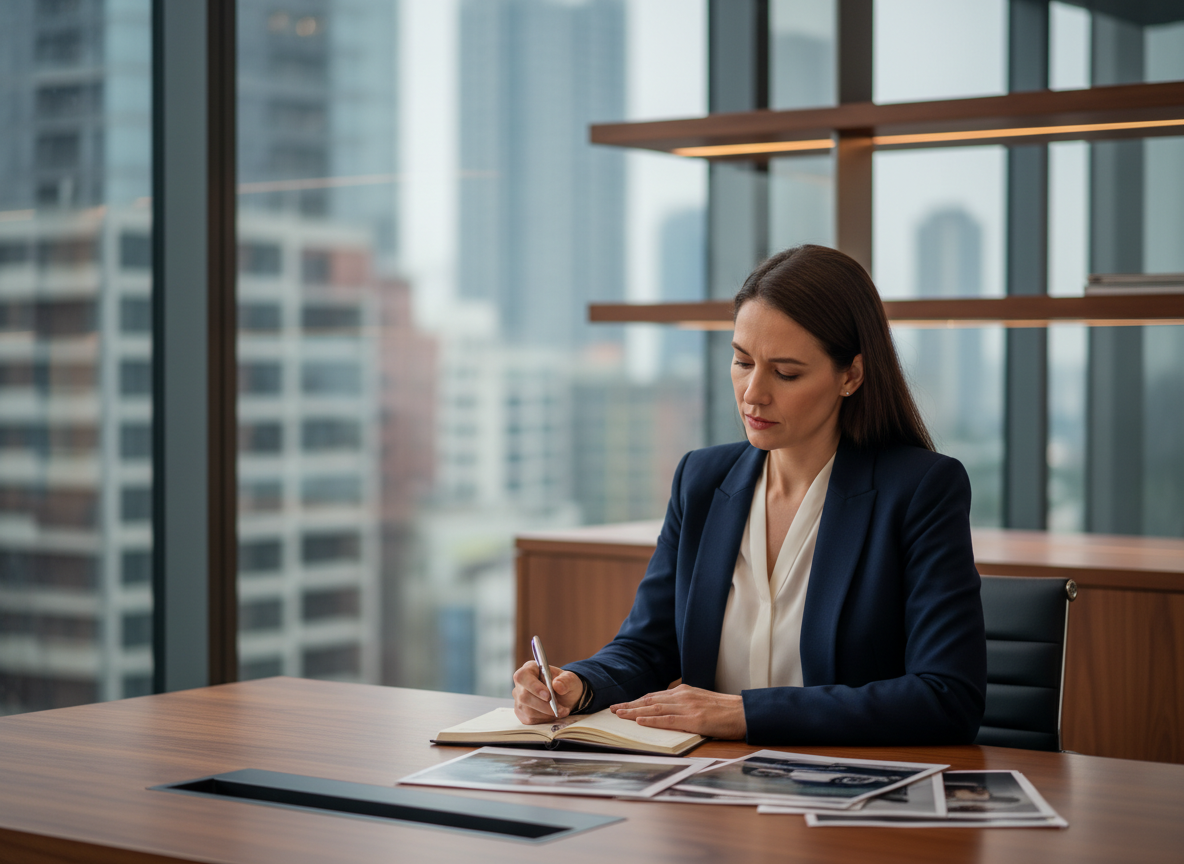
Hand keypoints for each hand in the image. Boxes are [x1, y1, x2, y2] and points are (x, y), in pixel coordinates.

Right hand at [512, 661, 584, 724]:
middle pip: (524, 697)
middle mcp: (521, 685)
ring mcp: (519, 700)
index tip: (548, 696)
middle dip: (545, 705)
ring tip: (562, 711)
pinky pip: (530, 719)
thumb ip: (565, 680)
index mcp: (530, 669)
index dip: (533, 687)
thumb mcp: (570, 679)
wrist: (565, 697)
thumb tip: (557, 685)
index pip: (523, 676)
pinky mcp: (522, 713)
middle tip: (561, 709)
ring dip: (547, 714)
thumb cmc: (564, 684)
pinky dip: (544, 719)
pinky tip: (553, 715)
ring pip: (528, 711)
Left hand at [610, 684, 746, 739]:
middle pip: (650, 700)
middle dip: (630, 705)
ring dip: (634, 711)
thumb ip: (684, 704)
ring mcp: (687, 707)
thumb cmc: (724, 710)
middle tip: (612, 709)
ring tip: (619, 715)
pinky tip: (639, 721)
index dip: (637, 701)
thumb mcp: (700, 701)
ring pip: (654, 708)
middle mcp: (682, 696)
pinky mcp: (694, 719)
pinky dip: (652, 720)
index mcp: (684, 691)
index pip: (654, 696)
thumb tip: (666, 710)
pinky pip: (668, 720)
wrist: (743, 712)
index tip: (623, 704)